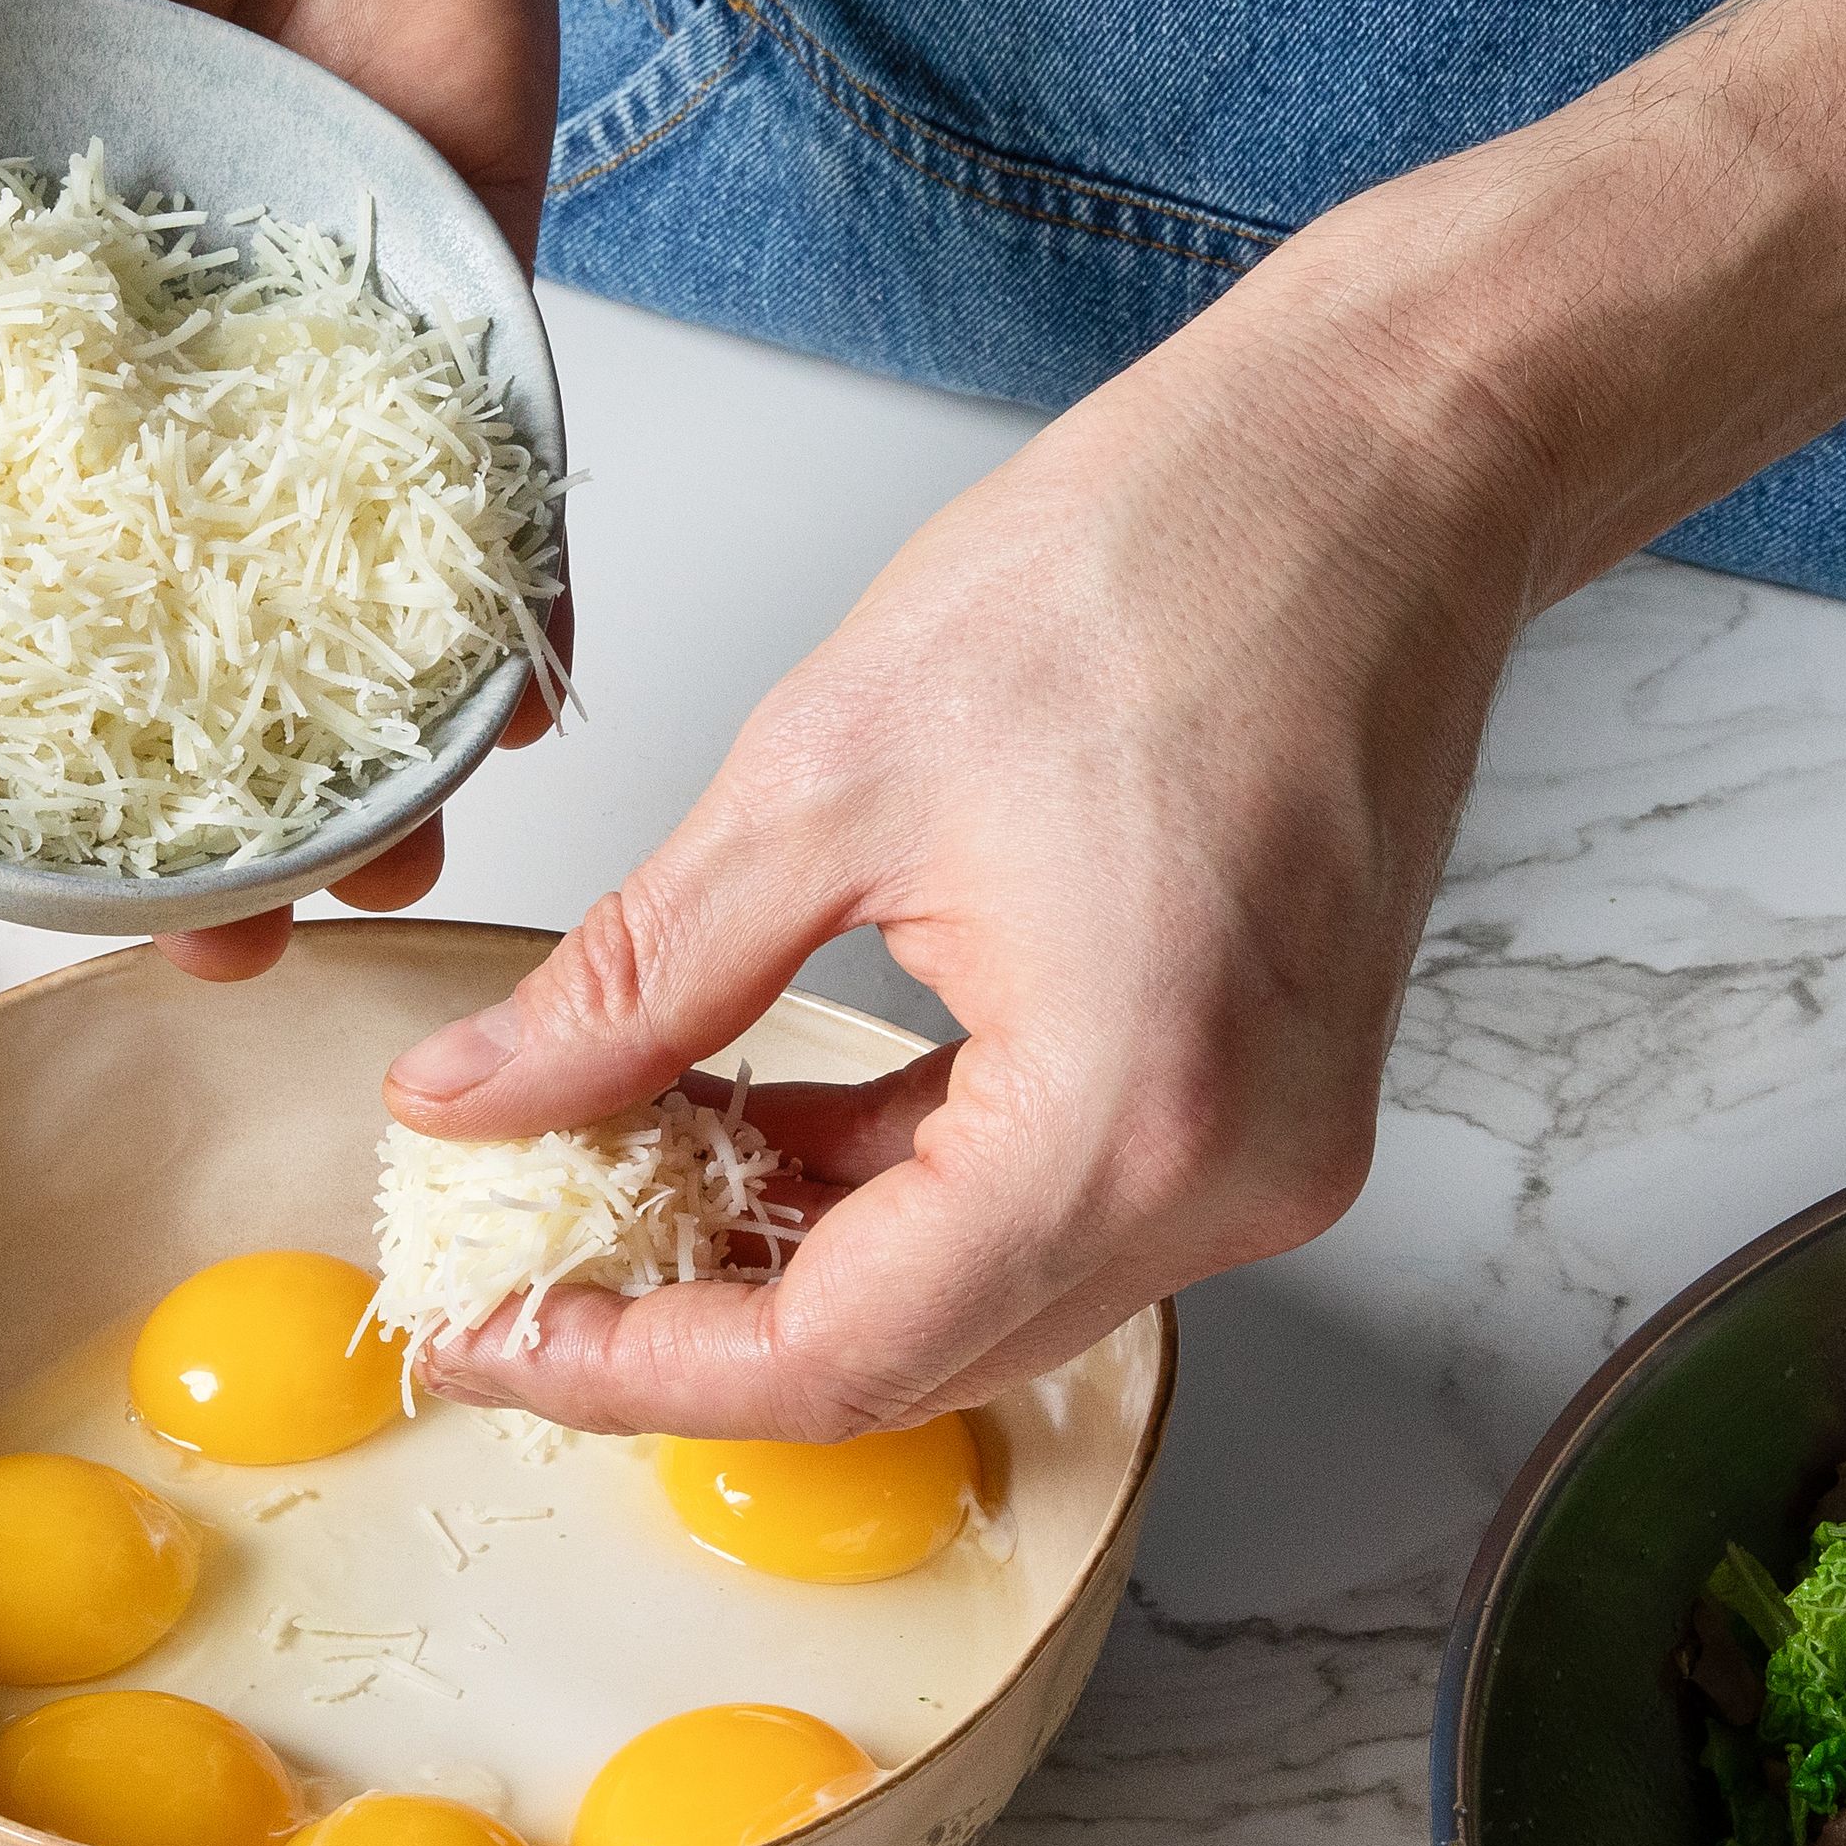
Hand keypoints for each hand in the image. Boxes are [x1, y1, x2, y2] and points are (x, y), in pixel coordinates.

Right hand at [0, 0, 563, 976]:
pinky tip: (519, 701)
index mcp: (6, 365)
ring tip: (388, 860)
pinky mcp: (460, 330)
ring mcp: (315, 381)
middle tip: (233, 940)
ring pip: (345, 615)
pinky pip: (497, 499)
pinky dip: (517, 607)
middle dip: (213, 814)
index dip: (1, 762)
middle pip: (182, 650)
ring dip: (371, 751)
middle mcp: (160, 404)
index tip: (29, 890)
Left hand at [378, 212, 1551, 1441]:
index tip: (486, 1341)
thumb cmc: (1162, 564)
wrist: (1368, 472)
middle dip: (694, 1335)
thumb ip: (640, 978)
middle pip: (910, 1360)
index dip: (633, 1373)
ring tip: (609, 1197)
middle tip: (514, 1288)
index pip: (840, 1355)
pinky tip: (758, 1128)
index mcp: (1129, 1118)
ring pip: (972, 1300)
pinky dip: (891, 1192)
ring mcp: (1261, 1155)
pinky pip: (1042, 1212)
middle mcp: (1227, 1182)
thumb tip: (478, 1095)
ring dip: (789, 1265)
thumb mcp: (826, 774)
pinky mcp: (1259, 1103)